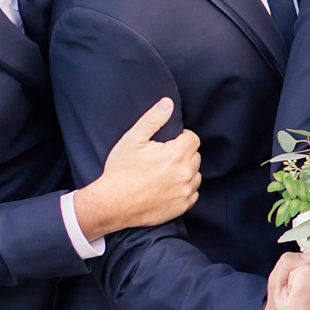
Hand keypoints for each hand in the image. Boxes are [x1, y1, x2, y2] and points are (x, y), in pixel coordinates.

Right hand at [74, 99, 200, 238]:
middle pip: (195, 156)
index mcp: (176, 155)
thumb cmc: (121, 171)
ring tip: (165, 172)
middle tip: (163, 157)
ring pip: (196, 175)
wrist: (113, 204)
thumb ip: (153, 119)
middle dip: (183, 153)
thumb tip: (167, 103)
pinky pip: (193, 193)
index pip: (193, 139)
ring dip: (185, 171)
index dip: (182, 137)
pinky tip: (168, 187)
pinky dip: (184, 189)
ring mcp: (185, 192)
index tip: (170, 141)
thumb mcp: (133, 139)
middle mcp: (185, 174)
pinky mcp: (182, 207)